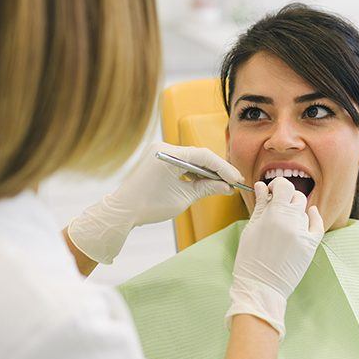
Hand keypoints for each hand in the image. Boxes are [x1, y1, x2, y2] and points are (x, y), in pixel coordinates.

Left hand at [67, 142, 243, 263]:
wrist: (122, 211)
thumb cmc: (149, 205)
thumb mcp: (183, 198)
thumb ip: (207, 188)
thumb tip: (227, 187)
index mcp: (168, 154)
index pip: (204, 156)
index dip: (223, 168)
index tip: (236, 179)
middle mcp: (163, 147)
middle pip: (198, 155)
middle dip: (216, 170)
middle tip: (233, 182)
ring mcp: (158, 152)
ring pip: (190, 159)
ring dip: (205, 171)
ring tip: (222, 185)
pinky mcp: (157, 158)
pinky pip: (180, 162)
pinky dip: (193, 172)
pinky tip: (205, 182)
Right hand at [226, 177, 323, 338]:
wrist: (260, 286)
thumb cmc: (249, 258)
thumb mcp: (251, 228)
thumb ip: (259, 205)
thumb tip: (261, 186)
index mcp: (274, 214)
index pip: (283, 186)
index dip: (277, 185)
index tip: (270, 191)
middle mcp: (291, 221)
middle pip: (295, 196)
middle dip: (285, 197)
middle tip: (275, 205)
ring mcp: (303, 233)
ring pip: (303, 210)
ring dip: (294, 209)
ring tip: (284, 219)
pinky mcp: (311, 245)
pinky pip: (317, 224)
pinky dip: (314, 216)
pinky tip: (310, 212)